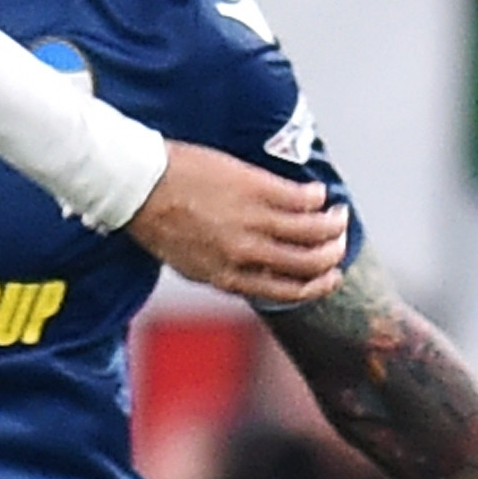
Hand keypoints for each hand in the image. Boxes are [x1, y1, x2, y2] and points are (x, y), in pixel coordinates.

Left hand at [124, 144, 349, 304]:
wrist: (138, 186)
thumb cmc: (157, 222)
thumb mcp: (189, 261)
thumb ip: (224, 270)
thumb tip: (253, 273)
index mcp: (227, 277)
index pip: (287, 292)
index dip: (316, 286)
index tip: (330, 277)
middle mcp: (245, 254)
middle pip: (307, 263)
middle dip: (332, 256)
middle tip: (339, 244)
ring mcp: (252, 220)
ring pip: (312, 231)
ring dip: (334, 225)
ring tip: (338, 216)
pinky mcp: (256, 188)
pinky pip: (301, 198)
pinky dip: (317, 197)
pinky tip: (319, 193)